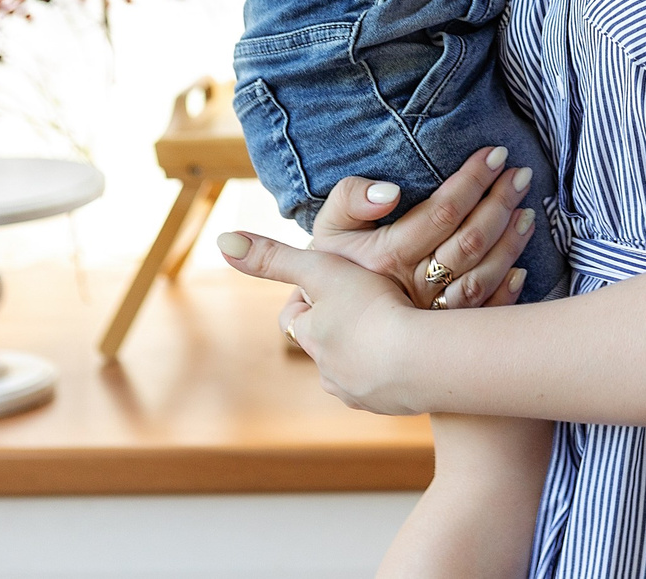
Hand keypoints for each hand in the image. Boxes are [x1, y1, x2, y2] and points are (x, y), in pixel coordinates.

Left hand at [217, 228, 424, 411]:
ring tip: (394, 328)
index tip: (326, 282)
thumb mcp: (323, 270)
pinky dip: (395, 370)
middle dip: (338, 327)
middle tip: (364, 302)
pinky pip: (388, 385)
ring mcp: (360, 392)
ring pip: (355, 367)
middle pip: (324, 345)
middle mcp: (329, 372)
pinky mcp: (391, 405)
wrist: (422, 359)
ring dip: (366, 350)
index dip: (307, 298)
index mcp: (312, 336)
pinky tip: (415, 352)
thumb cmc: (371, 309)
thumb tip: (223, 240)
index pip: (294, 316)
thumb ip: (276, 257)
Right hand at [297, 145, 539, 310]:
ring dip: (510, 242)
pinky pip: (481, 316)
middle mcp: (412, 287)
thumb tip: (391, 192)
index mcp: (386, 256)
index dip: (472, 180)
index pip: (442, 212)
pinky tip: (521, 269)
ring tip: (528, 210)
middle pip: (469, 241)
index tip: (495, 154)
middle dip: (500, 203)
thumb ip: (350, 199)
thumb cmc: (330, 269)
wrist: (328, 327)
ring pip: (481, 276)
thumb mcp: (327, 228)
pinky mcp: (439, 338)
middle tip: (522, 174)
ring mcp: (429, 317)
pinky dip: (505, 293)